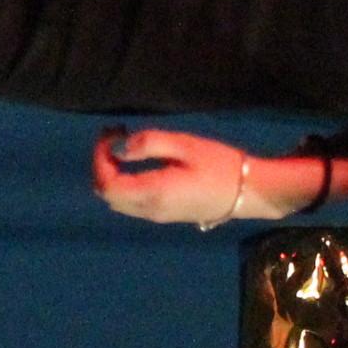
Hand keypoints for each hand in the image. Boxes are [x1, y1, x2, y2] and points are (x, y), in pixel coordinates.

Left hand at [91, 127, 263, 224]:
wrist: (248, 193)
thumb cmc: (220, 166)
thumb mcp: (186, 146)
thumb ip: (151, 143)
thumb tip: (121, 146)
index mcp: (152, 193)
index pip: (107, 183)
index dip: (100, 157)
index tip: (112, 132)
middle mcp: (149, 210)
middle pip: (108, 195)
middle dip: (102, 165)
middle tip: (115, 135)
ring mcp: (157, 216)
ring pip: (118, 201)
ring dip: (113, 174)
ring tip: (124, 146)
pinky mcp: (165, 215)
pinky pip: (132, 202)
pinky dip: (124, 183)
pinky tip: (137, 163)